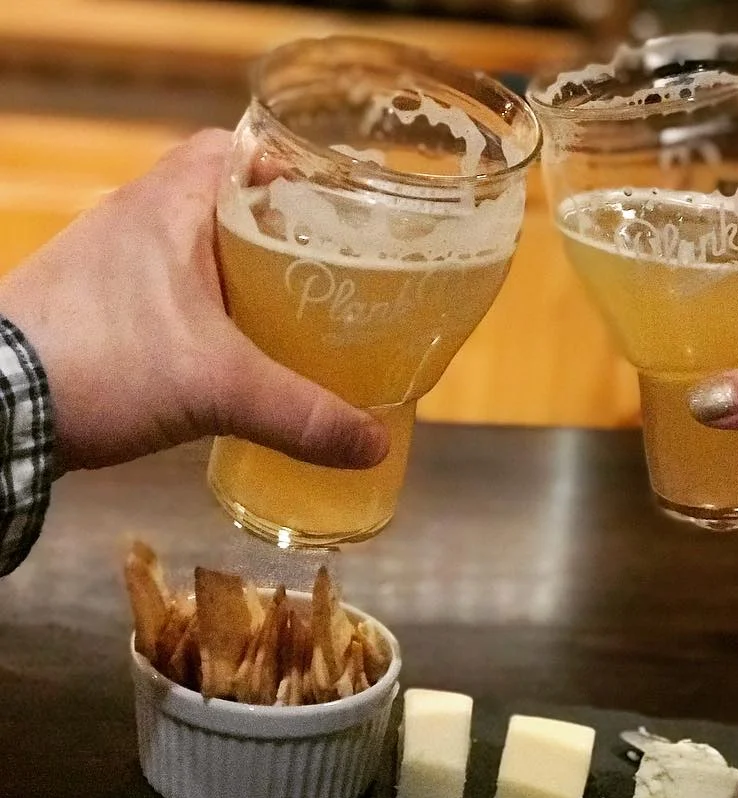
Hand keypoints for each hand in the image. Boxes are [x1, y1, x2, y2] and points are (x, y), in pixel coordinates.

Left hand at [0, 130, 388, 475]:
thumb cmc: (98, 365)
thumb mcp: (217, 389)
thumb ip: (301, 413)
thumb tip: (373, 444)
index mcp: (169, 205)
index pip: (238, 149)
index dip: (292, 169)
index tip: (337, 206)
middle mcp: (138, 220)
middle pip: (229, 203)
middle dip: (283, 234)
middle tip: (333, 269)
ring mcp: (115, 263)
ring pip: (201, 249)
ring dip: (245, 276)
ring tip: (298, 313)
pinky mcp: (100, 305)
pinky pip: (174, 289)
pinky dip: (210, 309)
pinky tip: (237, 350)